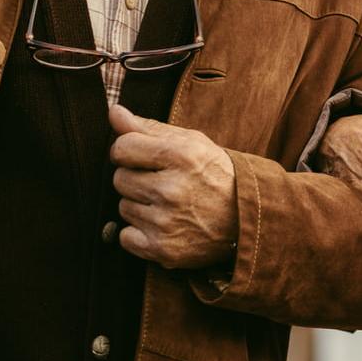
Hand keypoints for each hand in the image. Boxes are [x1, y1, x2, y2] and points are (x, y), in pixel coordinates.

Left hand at [109, 104, 239, 269]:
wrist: (247, 219)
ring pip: (123, 207)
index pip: (122, 147)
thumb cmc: (216, 175)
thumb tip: (113, 112)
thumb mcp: (191, 143)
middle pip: (119, 179)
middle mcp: (173, 189)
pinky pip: (126, 236)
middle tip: (164, 184)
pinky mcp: (163, 248)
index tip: (144, 157)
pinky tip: (163, 226)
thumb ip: (149, 128)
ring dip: (140, 206)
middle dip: (137, 179)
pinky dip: (139, 234)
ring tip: (169, 206)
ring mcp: (167, 222)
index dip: (129, 151)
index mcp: (181, 156)